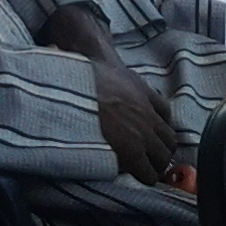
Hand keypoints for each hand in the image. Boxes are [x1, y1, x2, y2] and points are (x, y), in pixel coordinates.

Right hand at [43, 4, 177, 182]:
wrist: (75, 91)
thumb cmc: (80, 77)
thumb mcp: (96, 68)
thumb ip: (95, 70)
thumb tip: (56, 48)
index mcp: (142, 92)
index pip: (165, 111)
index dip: (160, 125)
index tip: (153, 133)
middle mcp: (147, 113)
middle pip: (169, 138)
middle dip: (162, 150)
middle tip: (151, 157)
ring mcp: (142, 133)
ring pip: (163, 157)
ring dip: (156, 164)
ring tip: (145, 170)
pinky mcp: (131, 151)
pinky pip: (147, 171)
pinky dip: (144, 176)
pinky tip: (135, 176)